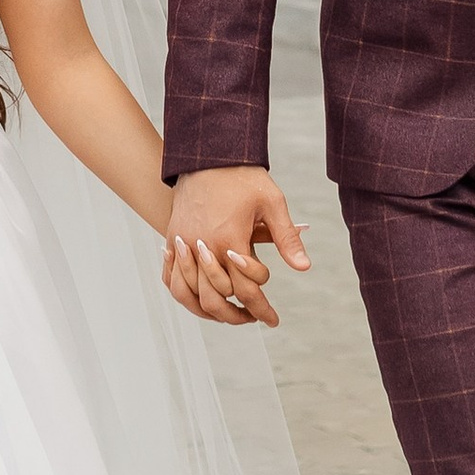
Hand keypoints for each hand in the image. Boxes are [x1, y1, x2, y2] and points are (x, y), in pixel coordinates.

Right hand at [161, 168, 309, 329]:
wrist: (208, 154)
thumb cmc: (243, 177)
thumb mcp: (272, 203)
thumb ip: (286, 238)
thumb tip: (304, 267)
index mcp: (230, 240)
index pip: (246, 290)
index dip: (262, 309)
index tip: (273, 320)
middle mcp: (203, 247)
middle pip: (216, 300)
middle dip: (237, 316)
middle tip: (254, 318)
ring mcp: (183, 244)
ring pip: (189, 294)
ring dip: (209, 311)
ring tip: (228, 314)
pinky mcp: (172, 238)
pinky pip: (171, 278)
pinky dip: (184, 293)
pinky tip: (199, 297)